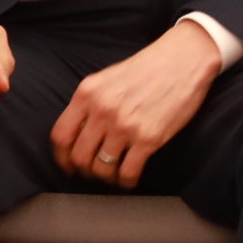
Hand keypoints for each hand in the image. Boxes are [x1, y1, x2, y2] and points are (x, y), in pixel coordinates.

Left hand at [49, 22, 222, 187]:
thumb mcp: (105, 79)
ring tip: (111, 176)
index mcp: (86, 94)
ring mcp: (124, 126)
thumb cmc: (145, 69)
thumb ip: (89, 102)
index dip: (61, 157)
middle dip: (83, 170)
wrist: (182, 60)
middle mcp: (102, 111)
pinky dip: (125, 182)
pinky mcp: (149, 138)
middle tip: (92, 173)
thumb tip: (77, 130)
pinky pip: (128, 172)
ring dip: (104, 178)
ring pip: (102, 168)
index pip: (60, 135)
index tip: (67, 166)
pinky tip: (129, 179)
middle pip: (79, 156)